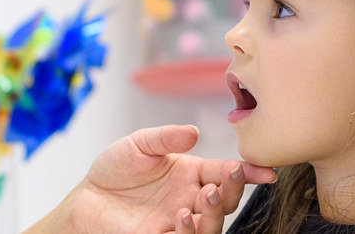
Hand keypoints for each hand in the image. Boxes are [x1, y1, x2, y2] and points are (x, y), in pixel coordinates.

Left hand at [26, 125, 274, 233]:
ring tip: (203, 199)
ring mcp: (178, 221)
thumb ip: (166, 138)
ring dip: (213, 214)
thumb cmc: (116, 168)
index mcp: (192, 173)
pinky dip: (189, 232)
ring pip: (211, 225)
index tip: (266, 172)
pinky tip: (183, 218)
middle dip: (231, 193)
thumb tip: (194, 131)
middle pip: (225, 201)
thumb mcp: (140, 144)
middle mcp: (190, 199)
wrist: (88, 196)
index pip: (226, 173)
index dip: (248, 172)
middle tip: (221, 183)